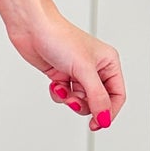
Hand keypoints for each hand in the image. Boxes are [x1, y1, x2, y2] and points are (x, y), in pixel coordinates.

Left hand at [9, 7, 125, 131]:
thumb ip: (97, 96)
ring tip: (63, 91)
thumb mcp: (84, 70)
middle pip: (98, 101)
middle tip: (74, 102)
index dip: (109, 111)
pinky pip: (65, 96)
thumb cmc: (59, 37)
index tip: (98, 123)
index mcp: (108, 62)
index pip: (117, 95)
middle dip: (84, 105)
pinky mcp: (62, 75)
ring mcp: (77, 72)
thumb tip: (104, 117)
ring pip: (81, 100)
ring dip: (70, 100)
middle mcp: (95, 68)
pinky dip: (59, 94)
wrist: (32, 28)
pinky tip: (55, 84)